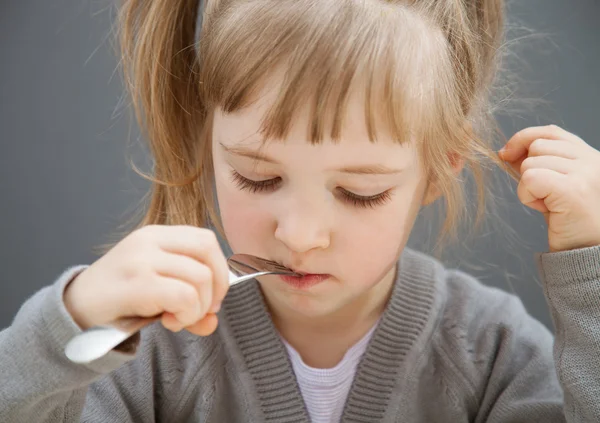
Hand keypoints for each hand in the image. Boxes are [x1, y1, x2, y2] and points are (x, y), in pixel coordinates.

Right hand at [64, 225, 229, 335]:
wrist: (72, 312)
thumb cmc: (119, 300)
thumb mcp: (158, 293)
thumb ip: (191, 302)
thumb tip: (212, 321)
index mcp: (156, 235)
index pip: (206, 239)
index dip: (220, 269)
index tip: (212, 297)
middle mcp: (149, 240)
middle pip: (207, 251)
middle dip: (216, 287)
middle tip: (201, 310)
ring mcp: (142, 259)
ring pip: (200, 277)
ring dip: (199, 307)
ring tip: (178, 319)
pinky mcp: (137, 283)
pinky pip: (184, 296)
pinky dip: (187, 314)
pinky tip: (170, 321)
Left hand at [499, 125, 599, 251]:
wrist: (588, 254)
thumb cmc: (571, 222)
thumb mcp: (554, 186)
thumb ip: (538, 164)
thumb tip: (506, 151)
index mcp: (590, 156)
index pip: (550, 132)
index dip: (524, 139)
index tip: (507, 154)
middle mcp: (592, 160)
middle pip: (536, 145)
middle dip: (528, 169)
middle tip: (545, 195)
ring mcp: (585, 173)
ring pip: (530, 163)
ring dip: (528, 187)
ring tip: (549, 204)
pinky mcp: (573, 189)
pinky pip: (530, 178)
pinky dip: (527, 194)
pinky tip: (544, 208)